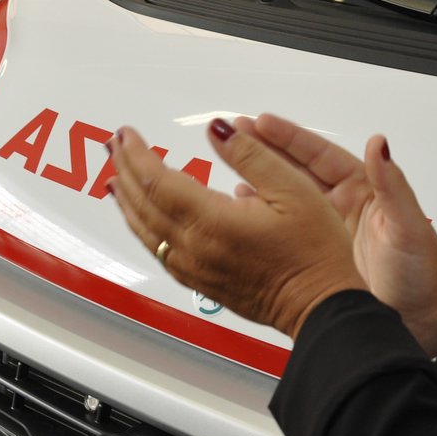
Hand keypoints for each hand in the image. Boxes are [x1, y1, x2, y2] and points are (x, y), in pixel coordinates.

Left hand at [109, 121, 359, 339]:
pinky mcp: (199, 281)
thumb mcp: (293, 188)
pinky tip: (140, 216)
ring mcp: (194, 268)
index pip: (157, 180)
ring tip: (116, 175)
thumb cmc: (314, 252)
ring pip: (144, 230)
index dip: (137, 153)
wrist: (321, 306)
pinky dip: (141, 226)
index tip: (127, 132)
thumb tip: (218, 129)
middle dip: (124, 170)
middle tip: (114, 144)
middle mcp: (195, 248)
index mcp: (213, 221)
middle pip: (143, 203)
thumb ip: (250, 155)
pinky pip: (157, 249)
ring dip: (126, 200)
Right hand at [245, 115, 436, 355]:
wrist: (420, 321)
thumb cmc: (421, 273)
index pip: (319, 154)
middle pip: (295, 169)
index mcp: (363, 189)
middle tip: (235, 134)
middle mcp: (340, 204)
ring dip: (259, 178)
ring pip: (284, 196)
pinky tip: (241, 204)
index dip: (290, 137)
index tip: (262, 123)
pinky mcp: (314, 255)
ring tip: (230, 162)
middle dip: (265, 149)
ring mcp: (324, 230)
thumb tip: (379, 145)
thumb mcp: (407, 227)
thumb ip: (392, 185)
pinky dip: (260, 213)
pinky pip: (281, 227)